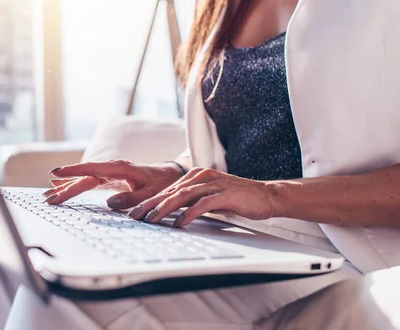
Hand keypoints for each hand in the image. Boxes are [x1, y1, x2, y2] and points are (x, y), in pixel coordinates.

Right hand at [46, 160, 184, 208]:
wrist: (170, 175)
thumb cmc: (162, 183)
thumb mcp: (150, 193)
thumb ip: (131, 198)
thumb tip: (109, 203)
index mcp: (119, 168)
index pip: (91, 169)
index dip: (73, 171)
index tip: (55, 173)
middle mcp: (110, 168)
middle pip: (83, 177)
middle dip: (64, 186)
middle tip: (46, 197)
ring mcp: (108, 173)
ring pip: (83, 179)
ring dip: (66, 186)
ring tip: (48, 195)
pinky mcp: (108, 178)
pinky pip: (88, 181)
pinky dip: (74, 185)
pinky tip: (62, 188)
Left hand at [127, 168, 277, 226]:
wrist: (265, 195)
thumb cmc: (235, 199)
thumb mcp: (208, 200)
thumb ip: (190, 203)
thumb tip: (169, 215)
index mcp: (195, 176)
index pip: (167, 190)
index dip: (149, 201)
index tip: (134, 213)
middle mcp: (201, 176)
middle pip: (170, 191)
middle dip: (150, 204)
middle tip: (134, 216)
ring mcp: (213, 184)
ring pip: (183, 195)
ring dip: (165, 208)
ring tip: (151, 219)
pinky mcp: (225, 193)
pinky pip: (203, 203)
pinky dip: (190, 213)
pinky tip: (180, 222)